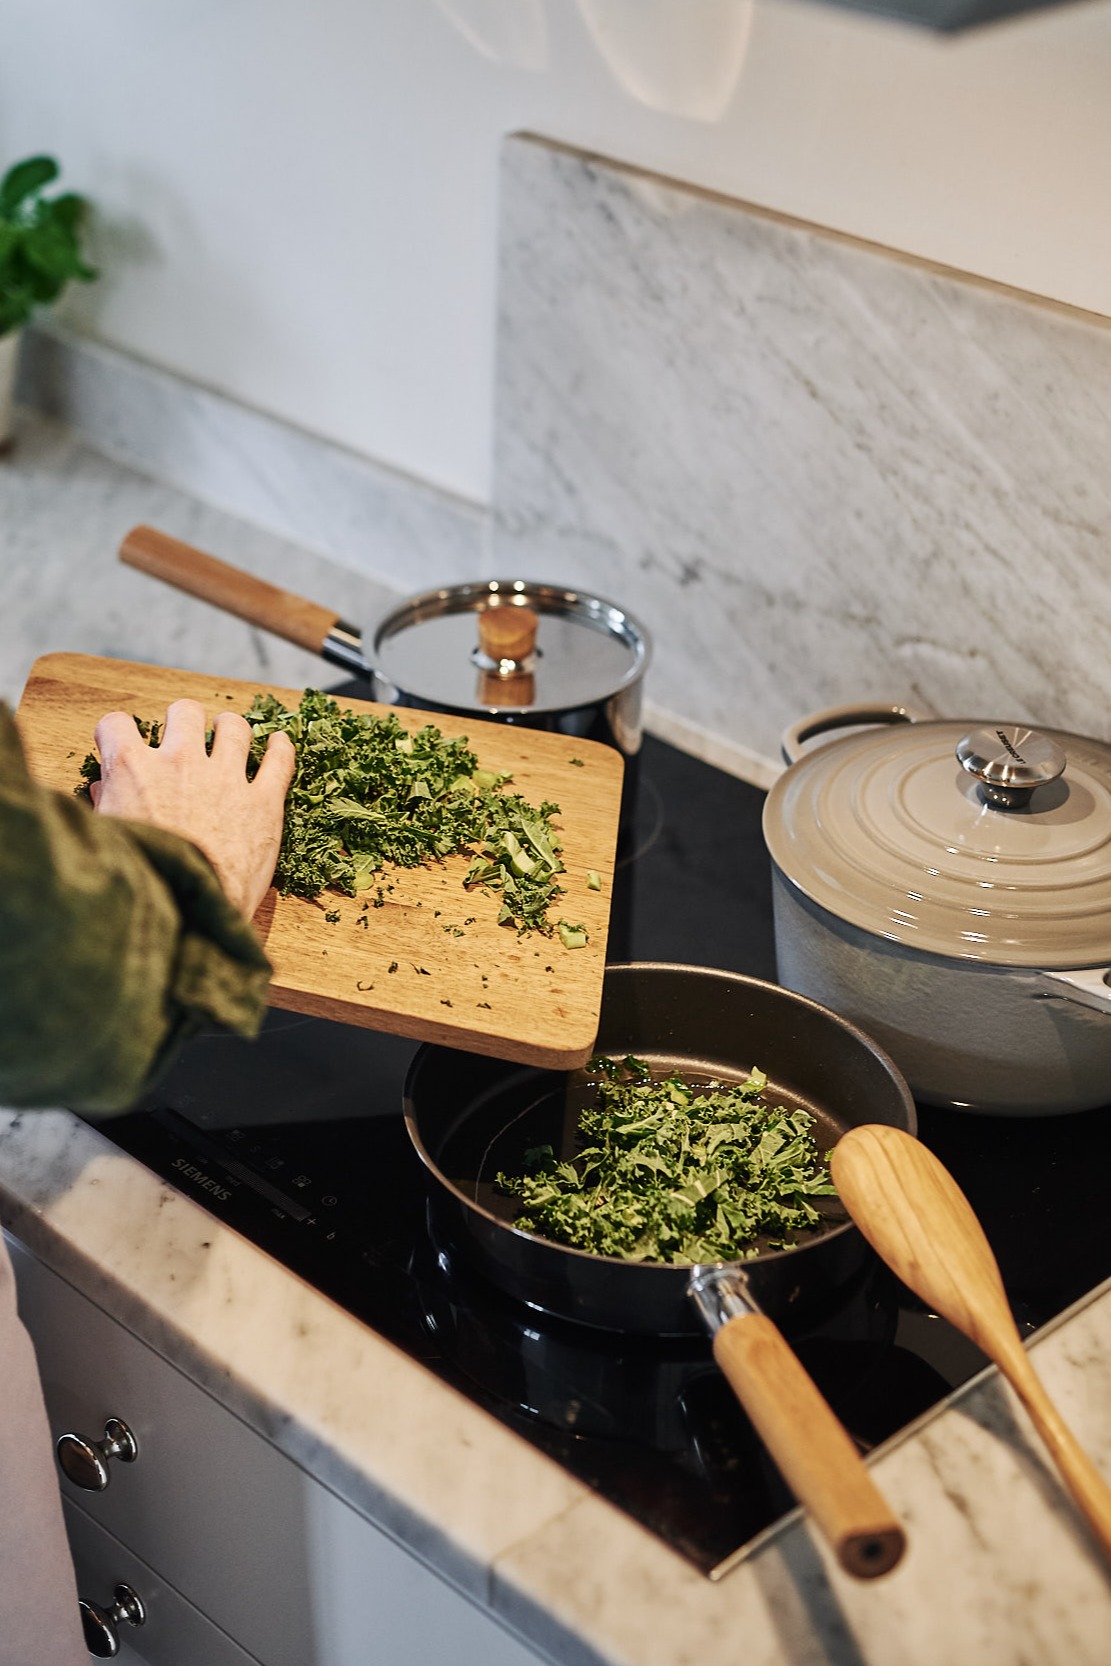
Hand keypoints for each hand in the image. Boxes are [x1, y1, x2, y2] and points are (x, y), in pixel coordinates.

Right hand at [90, 700, 296, 919]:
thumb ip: (107, 805)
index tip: (124, 743)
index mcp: (133, 769)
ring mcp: (226, 779)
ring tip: (228, 735)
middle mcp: (180, 762)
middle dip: (183, 721)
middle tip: (186, 737)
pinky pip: (279, 761)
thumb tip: (102, 789)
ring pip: (234, 728)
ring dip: (230, 728)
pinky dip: (281, 748)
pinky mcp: (263, 803)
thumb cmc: (141, 877)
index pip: (116, 724)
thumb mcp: (109, 838)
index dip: (118, 733)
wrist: (185, 911)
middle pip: (184, 712)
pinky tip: (279, 743)